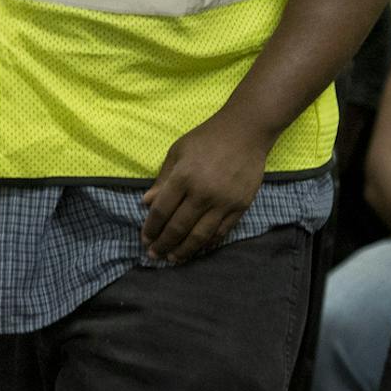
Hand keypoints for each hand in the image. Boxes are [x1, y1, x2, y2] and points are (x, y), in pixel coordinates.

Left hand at [140, 109, 274, 262]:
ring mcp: (223, 202)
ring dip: (184, 251)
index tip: (145, 239)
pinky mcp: (240, 206)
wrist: (246, 131)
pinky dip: (207, 244)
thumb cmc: (207, 138)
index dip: (151, 229)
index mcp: (183, 177)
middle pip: (178, 228)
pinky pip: (221, 232)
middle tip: (155, 255)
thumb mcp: (177, 152)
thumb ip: (162, 180)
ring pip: (200, 236)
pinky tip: (198, 248)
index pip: (161, 212)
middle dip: (163, 244)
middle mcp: (202, 193)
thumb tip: (146, 203)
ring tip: (174, 259)